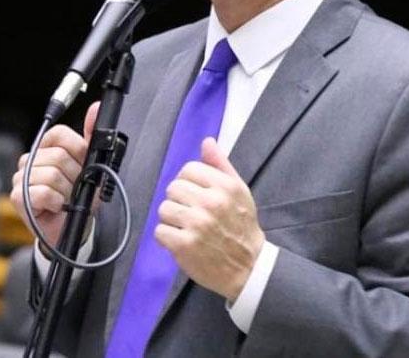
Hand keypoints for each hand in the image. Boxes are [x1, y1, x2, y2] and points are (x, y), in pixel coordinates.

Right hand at [11, 102, 99, 247]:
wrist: (71, 227)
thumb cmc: (77, 196)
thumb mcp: (90, 165)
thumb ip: (92, 136)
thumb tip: (96, 107)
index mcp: (45, 148)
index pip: (59, 134)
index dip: (78, 149)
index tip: (84, 163)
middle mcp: (30, 160)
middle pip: (59, 155)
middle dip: (75, 175)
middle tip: (75, 188)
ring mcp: (21, 178)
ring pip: (52, 174)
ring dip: (67, 191)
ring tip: (66, 198)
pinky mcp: (18, 197)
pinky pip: (43, 192)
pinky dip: (56, 202)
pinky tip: (56, 206)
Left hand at [155, 137, 264, 300]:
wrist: (248, 266)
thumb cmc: (242, 226)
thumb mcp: (239, 191)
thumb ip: (221, 165)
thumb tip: (207, 141)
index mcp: (225, 186)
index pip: (188, 169)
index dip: (188, 181)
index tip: (195, 195)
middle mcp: (211, 202)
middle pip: (173, 188)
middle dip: (178, 200)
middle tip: (190, 213)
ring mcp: (196, 224)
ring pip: (164, 208)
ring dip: (171, 219)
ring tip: (185, 227)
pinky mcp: (184, 245)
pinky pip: (160, 231)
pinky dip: (167, 237)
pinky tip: (180, 240)